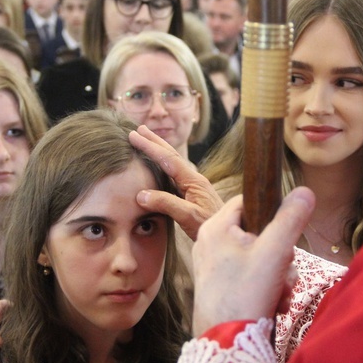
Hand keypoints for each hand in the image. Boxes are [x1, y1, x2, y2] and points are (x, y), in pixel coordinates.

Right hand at [129, 125, 223, 240]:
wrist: (228, 233)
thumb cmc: (210, 225)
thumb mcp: (188, 216)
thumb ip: (166, 204)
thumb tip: (141, 195)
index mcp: (193, 180)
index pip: (168, 159)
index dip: (150, 146)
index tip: (134, 135)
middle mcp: (194, 179)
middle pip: (172, 155)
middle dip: (155, 141)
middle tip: (139, 129)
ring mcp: (193, 186)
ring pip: (172, 164)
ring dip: (158, 151)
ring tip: (146, 141)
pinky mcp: (192, 194)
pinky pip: (173, 175)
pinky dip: (162, 166)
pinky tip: (158, 167)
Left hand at [191, 187, 314, 335]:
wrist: (226, 346)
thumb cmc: (244, 296)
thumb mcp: (274, 252)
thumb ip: (290, 220)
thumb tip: (305, 191)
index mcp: (216, 227)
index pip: (249, 200)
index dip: (272, 211)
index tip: (286, 231)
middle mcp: (211, 244)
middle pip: (258, 232)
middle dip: (280, 254)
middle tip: (284, 271)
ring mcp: (215, 267)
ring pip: (258, 257)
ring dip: (278, 275)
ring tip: (280, 294)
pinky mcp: (221, 288)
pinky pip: (251, 277)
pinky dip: (267, 289)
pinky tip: (273, 305)